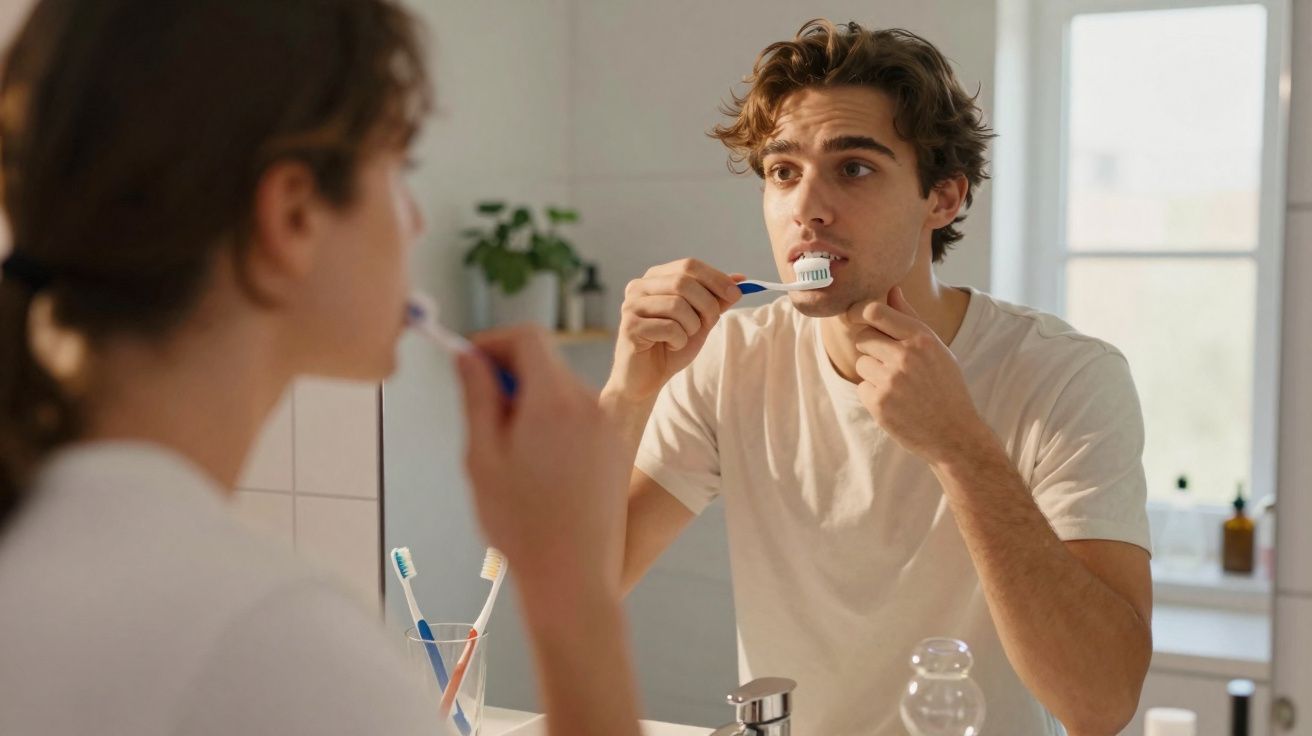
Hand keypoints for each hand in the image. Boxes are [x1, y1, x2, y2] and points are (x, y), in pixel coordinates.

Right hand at [456, 326, 629, 585]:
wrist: (573, 576)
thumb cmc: (520, 523)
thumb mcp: (482, 457)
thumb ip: (476, 397)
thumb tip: (468, 357)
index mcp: (554, 401)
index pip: (528, 338)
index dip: (494, 342)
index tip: (469, 364)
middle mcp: (589, 404)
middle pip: (546, 363)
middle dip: (510, 376)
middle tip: (482, 418)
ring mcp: (608, 426)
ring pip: (562, 391)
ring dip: (532, 402)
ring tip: (510, 453)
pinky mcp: (617, 448)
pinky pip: (580, 417)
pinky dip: (556, 423)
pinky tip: (539, 467)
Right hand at [605, 259, 740, 403]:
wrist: (646, 378)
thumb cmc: (670, 346)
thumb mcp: (700, 319)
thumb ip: (716, 299)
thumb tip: (739, 278)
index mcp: (655, 278)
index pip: (689, 265)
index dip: (716, 278)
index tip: (736, 294)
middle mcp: (639, 286)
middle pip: (683, 282)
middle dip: (707, 304)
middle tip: (711, 322)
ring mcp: (631, 305)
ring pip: (677, 305)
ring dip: (692, 326)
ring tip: (684, 336)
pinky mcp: (630, 326)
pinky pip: (669, 327)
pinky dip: (679, 340)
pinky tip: (670, 346)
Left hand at [849, 287, 991, 465]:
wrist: (955, 434)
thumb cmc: (945, 386)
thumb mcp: (935, 348)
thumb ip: (909, 318)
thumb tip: (891, 288)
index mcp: (921, 338)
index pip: (874, 311)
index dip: (858, 311)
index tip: (855, 316)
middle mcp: (905, 356)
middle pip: (863, 337)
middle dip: (871, 348)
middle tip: (891, 363)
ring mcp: (890, 381)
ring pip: (861, 364)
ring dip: (873, 373)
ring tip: (898, 386)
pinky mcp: (879, 403)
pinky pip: (862, 388)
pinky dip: (874, 395)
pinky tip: (896, 403)